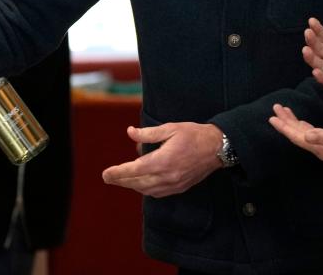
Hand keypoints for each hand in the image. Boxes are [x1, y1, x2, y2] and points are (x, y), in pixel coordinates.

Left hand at [101, 122, 223, 197]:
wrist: (217, 148)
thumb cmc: (193, 135)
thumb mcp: (170, 128)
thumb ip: (148, 133)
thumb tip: (130, 133)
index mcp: (162, 161)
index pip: (134, 170)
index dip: (118, 173)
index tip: (105, 174)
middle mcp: (167, 176)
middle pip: (137, 183)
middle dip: (120, 180)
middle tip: (107, 177)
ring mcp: (173, 184)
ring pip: (146, 190)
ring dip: (132, 185)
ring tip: (121, 179)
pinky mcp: (179, 188)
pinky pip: (157, 193)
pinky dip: (145, 189)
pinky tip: (140, 183)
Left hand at [269, 104, 322, 163]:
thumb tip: (306, 135)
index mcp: (322, 149)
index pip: (297, 137)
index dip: (284, 127)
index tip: (272, 117)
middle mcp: (322, 149)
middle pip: (298, 134)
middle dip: (286, 122)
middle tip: (276, 108)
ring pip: (304, 133)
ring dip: (293, 122)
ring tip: (284, 111)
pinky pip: (312, 133)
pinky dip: (304, 125)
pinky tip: (302, 122)